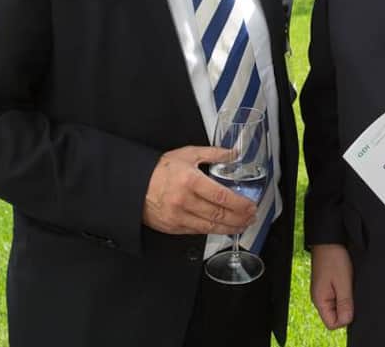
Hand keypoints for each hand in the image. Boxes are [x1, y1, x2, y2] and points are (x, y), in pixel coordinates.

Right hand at [141, 146, 255, 235]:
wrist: (133, 184)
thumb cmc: (160, 169)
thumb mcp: (188, 154)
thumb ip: (214, 153)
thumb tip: (234, 153)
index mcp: (190, 180)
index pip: (221, 197)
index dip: (240, 204)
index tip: (251, 205)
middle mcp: (184, 201)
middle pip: (219, 214)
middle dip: (239, 218)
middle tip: (251, 216)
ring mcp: (178, 217)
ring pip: (210, 227)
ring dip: (230, 228)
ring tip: (243, 224)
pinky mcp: (173, 227)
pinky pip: (198, 231)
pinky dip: (213, 230)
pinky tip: (224, 227)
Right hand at [311, 243, 353, 329]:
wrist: (329, 240)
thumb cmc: (333, 258)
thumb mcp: (342, 282)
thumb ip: (345, 303)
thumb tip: (347, 321)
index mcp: (320, 300)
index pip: (332, 324)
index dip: (344, 318)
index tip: (352, 304)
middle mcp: (320, 298)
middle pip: (335, 316)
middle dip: (346, 309)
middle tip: (352, 292)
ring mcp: (324, 292)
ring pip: (338, 307)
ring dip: (346, 300)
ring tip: (350, 286)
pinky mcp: (329, 285)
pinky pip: (338, 297)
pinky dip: (345, 293)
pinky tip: (349, 283)